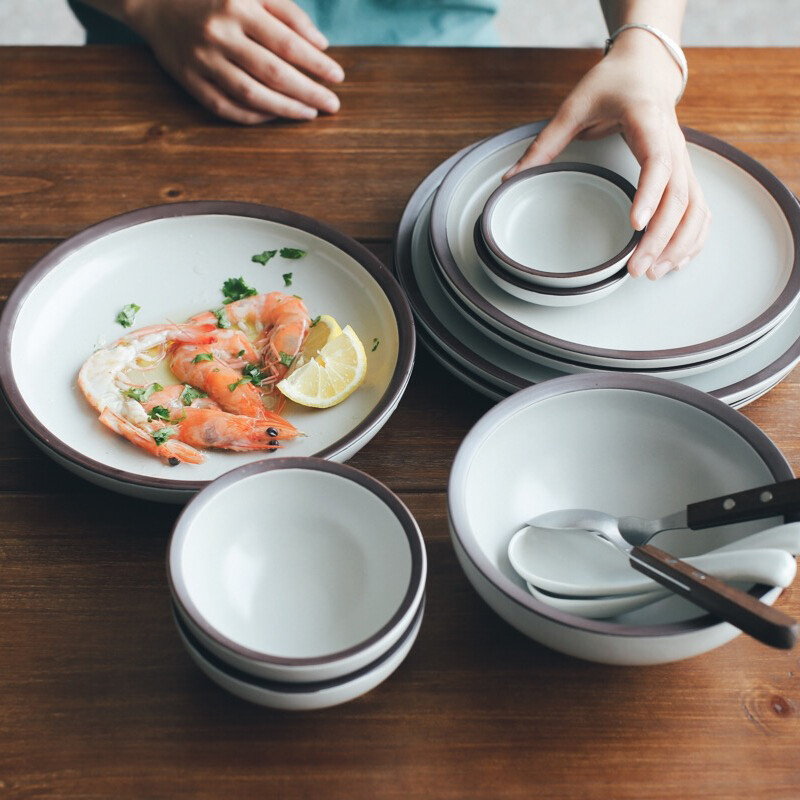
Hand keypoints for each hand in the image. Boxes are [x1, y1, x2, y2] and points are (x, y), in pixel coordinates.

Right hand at [128, 0, 344, 123]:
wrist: (154, 0)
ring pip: (251, 95)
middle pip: (273, 73)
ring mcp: (202, 60)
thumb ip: (288, 12)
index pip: (287, 43)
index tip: (337, 77)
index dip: (316, 64)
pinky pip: (225, 107)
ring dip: (285, 109)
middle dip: (307, 92)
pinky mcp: (189, 80)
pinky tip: (274, 116)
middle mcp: (219, 34)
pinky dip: (253, 116)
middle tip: (332, 104)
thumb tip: (320, 45)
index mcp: (237, 6)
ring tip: (309, 113)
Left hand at [505, 31, 709, 279]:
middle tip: (637, 269)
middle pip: (679, 196)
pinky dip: (693, 236)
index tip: (635, 225)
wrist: (648, 67)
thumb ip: (545, 143)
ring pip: (695, 207)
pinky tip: (677, 260)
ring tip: (653, 272)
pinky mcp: (686, 172)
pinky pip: (700, 208)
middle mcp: (674, 143)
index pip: (658, 163)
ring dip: (678, 243)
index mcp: (648, 122)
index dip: (649, 194)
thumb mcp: (574, 105)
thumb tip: (511, 178)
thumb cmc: (613, 83)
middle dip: (660, 237)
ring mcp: (684, 159)